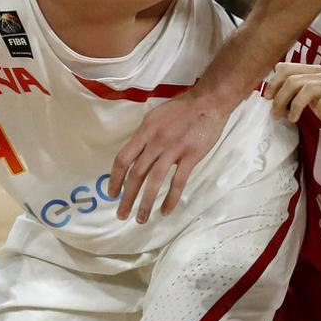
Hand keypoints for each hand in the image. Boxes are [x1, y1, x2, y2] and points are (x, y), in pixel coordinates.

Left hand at [108, 91, 235, 223]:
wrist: (208, 102)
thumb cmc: (182, 108)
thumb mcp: (155, 117)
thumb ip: (145, 136)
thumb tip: (135, 155)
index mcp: (145, 131)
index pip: (123, 158)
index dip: (115, 179)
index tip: (112, 194)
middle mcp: (156, 141)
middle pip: (136, 174)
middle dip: (127, 197)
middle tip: (121, 214)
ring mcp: (173, 149)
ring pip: (154, 181)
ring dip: (146, 202)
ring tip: (140, 218)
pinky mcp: (191, 156)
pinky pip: (178, 182)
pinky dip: (170, 199)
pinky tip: (165, 211)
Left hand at [264, 62, 320, 141]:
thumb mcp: (310, 100)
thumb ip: (295, 92)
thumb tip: (270, 93)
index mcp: (312, 72)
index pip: (286, 68)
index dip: (273, 82)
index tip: (267, 98)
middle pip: (292, 79)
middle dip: (280, 98)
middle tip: (276, 114)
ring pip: (307, 87)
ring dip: (295, 105)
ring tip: (291, 119)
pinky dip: (319, 106)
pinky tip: (316, 114)